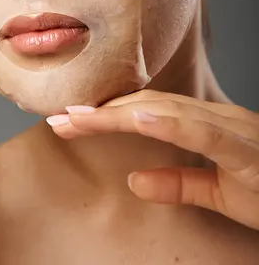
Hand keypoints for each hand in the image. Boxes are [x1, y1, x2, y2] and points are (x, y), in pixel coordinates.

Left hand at [47, 89, 258, 230]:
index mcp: (210, 124)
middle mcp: (218, 118)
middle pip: (149, 106)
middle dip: (102, 111)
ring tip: (80, 116)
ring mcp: (233, 128)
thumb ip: (179, 184)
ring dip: (119, 112)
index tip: (69, 119)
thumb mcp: (221, 193)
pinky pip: (203, 130)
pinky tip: (135, 117)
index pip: (149, 112)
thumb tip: (133, 182)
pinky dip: (167, 122)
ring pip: (166, 111)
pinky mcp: (246, 148)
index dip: (108, 113)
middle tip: (59, 116)